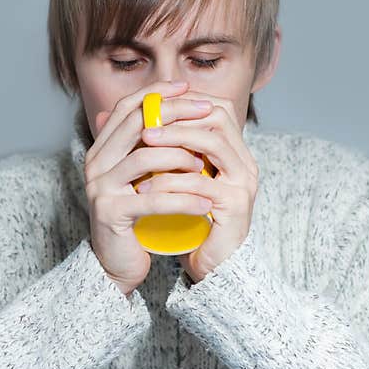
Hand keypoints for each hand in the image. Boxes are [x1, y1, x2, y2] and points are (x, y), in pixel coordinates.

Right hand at [84, 80, 215, 296]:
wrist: (116, 262)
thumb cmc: (136, 216)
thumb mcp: (142, 176)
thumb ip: (150, 146)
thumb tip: (176, 108)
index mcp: (102, 148)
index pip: (127, 107)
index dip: (156, 92)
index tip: (187, 87)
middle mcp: (96, 162)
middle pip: (137, 125)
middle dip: (176, 114)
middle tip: (208, 113)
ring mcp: (100, 187)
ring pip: (145, 159)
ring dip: (181, 157)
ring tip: (206, 166)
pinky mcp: (111, 213)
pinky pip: (152, 200)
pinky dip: (182, 199)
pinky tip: (205, 203)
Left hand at [136, 91, 258, 282]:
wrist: (212, 266)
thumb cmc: (191, 221)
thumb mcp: (176, 179)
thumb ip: (162, 151)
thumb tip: (123, 117)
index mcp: (235, 152)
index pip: (217, 108)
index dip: (185, 103)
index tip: (151, 107)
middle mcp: (245, 162)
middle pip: (218, 117)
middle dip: (178, 116)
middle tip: (144, 124)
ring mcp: (243, 183)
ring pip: (212, 143)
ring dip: (174, 140)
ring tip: (143, 145)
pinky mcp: (235, 206)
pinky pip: (200, 183)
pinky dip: (170, 183)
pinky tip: (145, 189)